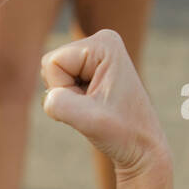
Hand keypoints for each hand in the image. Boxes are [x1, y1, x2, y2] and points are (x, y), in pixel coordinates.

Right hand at [41, 30, 169, 175]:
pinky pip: (58, 82)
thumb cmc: (122, 132)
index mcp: (104, 44)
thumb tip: (47, 97)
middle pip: (50, 65)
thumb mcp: (89, 119)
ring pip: (52, 74)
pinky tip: (93, 105)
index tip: (92, 102)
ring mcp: (96, 54)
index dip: (63, 88)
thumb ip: (59, 104)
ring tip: (93, 106)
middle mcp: (101, 41)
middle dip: (63, 91)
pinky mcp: (91, 68)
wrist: (142, 146)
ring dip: (65, 97)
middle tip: (92, 106)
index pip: (53, 62)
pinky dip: (69, 99)